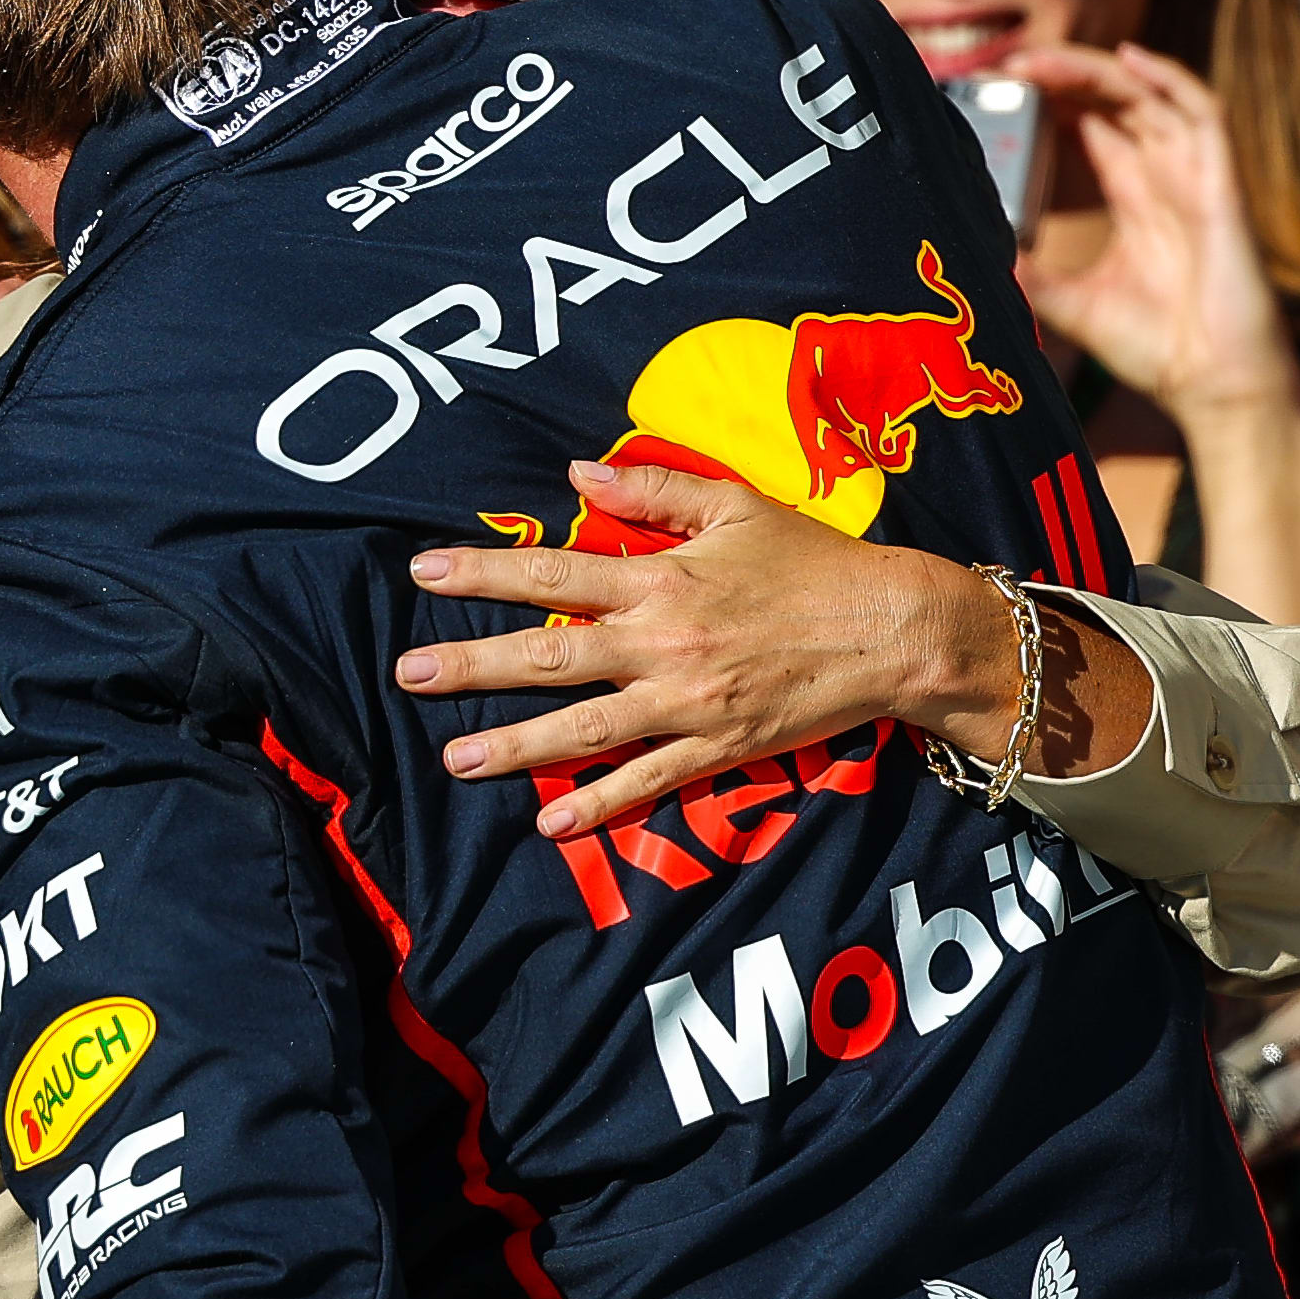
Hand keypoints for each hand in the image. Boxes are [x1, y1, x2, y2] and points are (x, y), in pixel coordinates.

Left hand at [394, 461, 1145, 830]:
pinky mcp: (717, 747)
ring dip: (514, 745)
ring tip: (454, 758)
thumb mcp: (736, 506)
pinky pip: (646, 781)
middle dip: (473, 665)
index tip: (424, 574)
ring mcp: (687, 702)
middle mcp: (663, 642)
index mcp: (662, 578)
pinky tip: (549, 823)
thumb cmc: (815, 562)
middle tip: (407, 674)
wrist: (891, 629)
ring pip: (583, 727)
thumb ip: (654, 490)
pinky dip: (598, 804)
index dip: (486, 572)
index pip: (554, 574)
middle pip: (549, 656)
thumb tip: (579, 475)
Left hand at [1012, 42, 1299, 436]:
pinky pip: (1204, 112)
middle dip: (1066, 77)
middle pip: (1116, 102)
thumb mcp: (1073, 307)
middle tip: (1012, 66)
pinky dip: (1170, 78)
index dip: (1055, 101)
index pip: (1094, 128)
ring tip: (1044, 60)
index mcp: (1134, 200)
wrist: (1215, 386)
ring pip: (1150, 96)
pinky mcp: (1221, 184)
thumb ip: (1032, 281)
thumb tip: (978, 262)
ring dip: (1099, 71)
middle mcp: (1165, 178)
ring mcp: (1195, 176)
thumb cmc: (1159, 350)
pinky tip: (1128, 59)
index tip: (1003, 90)